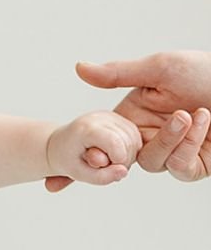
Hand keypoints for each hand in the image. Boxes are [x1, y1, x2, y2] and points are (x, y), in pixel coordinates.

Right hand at [45, 51, 210, 191]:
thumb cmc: (209, 71)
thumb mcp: (160, 67)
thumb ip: (117, 74)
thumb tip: (79, 67)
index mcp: (136, 113)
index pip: (102, 140)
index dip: (82, 159)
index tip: (55, 182)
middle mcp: (151, 134)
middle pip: (126, 158)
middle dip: (145, 143)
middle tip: (174, 118)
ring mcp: (174, 150)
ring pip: (154, 163)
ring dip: (174, 140)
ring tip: (195, 114)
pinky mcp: (197, 164)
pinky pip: (180, 168)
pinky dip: (191, 146)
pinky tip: (205, 121)